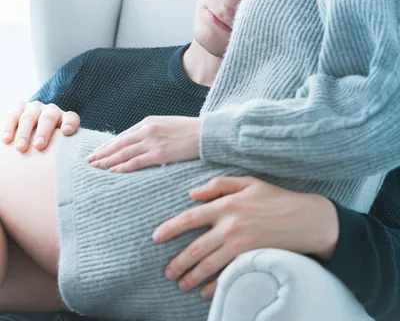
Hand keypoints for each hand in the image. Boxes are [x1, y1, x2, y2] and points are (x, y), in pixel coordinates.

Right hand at [3, 100, 79, 151]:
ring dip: (24, 132)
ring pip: (29, 117)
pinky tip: (6, 140)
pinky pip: (14, 116)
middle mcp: (51, 110)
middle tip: (39, 146)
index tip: (66, 132)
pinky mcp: (20, 108)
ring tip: (20, 148)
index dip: (70, 124)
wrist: (36, 130)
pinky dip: (9, 128)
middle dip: (43, 132)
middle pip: (49, 118)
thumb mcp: (60, 145)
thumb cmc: (51, 144)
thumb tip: (71, 168)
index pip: (71, 119)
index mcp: (65, 119)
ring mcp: (35, 108)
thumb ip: (65, 151)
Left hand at [86, 116, 202, 171]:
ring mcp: (153, 141)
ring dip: (108, 160)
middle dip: (102, 153)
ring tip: (95, 167)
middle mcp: (148, 130)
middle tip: (89, 161)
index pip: (123, 136)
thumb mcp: (167, 126)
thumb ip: (153, 133)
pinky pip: (136, 161)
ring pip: (124, 152)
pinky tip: (113, 171)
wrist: (208, 133)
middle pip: (119, 143)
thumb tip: (141, 144)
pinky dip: (123, 166)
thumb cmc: (190, 131)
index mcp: (149, 122)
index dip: (108, 145)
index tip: (97, 152)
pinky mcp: (161, 153)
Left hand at [152, 176, 338, 299]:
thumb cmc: (275, 197)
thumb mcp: (247, 181)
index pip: (190, 218)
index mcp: (226, 204)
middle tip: (168, 272)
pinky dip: (214, 286)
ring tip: (181, 284)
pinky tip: (205, 291)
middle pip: (196, 248)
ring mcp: (240, 245)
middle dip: (179, 262)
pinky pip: (228, 276)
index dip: (170, 229)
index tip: (156, 237)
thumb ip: (217, 185)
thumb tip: (191, 194)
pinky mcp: (251, 258)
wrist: (305, 218)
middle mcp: (230, 226)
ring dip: (192, 277)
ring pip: (208, 265)